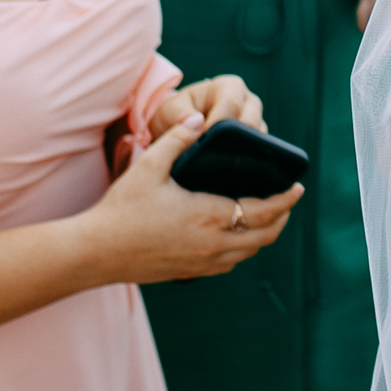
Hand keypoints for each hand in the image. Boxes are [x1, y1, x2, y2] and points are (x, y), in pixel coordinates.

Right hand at [80, 120, 300, 285]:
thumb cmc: (120, 210)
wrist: (93, 253)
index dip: (286, 200)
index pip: (264, 211)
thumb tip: (198, 118)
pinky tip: (235, 233)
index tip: (298, 187)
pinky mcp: (189, 272)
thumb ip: (177, 140)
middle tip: (286, 199)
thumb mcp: (148, 167)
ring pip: (248, 252)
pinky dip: (242, 248)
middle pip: (265, 236)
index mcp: (210, 217)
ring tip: (266, 214)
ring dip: (263, 234)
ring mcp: (202, 263)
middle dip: (281, 217)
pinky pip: (229, 263)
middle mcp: (213, 245)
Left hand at [113, 75, 265, 176]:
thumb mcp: (170, 110)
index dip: (218, 122)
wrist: (180, 128)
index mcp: (230, 87)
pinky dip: (244, 160)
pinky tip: (227, 169)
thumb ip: (179, 114)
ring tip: (217, 163)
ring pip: (258, 138)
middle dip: (231, 139)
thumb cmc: (176, 114)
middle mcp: (249, 102)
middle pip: (250, 122)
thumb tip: (194, 122)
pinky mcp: (258, 140)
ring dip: (239, 150)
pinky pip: (258, 151)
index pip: (231, 104)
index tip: (202, 139)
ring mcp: (256, 121)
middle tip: (210, 155)